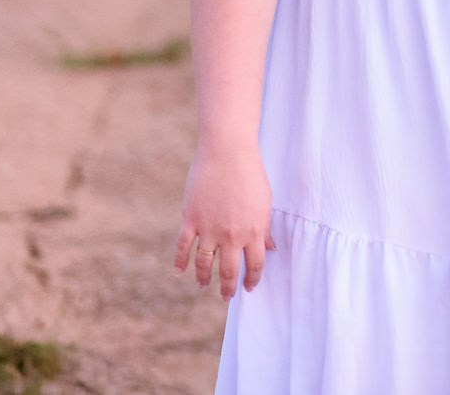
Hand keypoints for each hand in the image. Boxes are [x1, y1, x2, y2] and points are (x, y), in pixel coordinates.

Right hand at [174, 138, 278, 297]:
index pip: (255, 265)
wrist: (227, 152)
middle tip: (226, 296)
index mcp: (254, 232)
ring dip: (204, 278)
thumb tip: (270, 248)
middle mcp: (232, 236)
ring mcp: (209, 229)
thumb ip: (265, 228)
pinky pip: (183, 247)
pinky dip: (180, 262)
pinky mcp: (190, 219)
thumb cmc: (251, 174)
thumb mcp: (265, 202)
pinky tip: (179, 271)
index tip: (249, 287)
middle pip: (230, 271)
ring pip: (205, 264)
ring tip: (204, 285)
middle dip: (228, 288)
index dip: (253, 280)